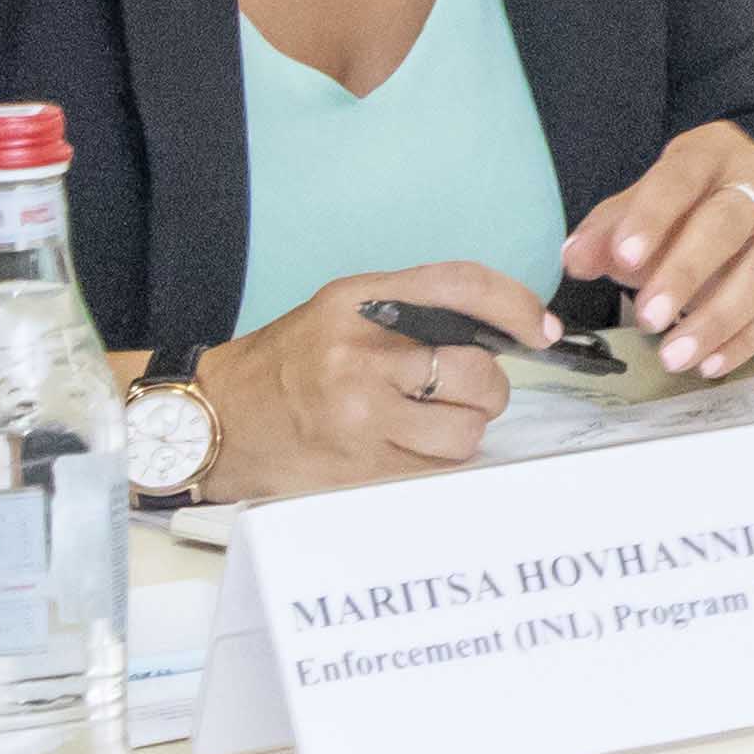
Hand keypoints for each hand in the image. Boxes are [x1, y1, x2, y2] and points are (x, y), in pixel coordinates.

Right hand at [186, 256, 547, 499]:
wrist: (215, 422)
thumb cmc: (286, 364)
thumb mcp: (340, 311)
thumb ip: (413, 309)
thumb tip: (504, 327)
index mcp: (357, 302)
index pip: (460, 286)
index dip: (514, 304)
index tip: (537, 327)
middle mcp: (358, 355)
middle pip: (476, 370)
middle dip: (486, 387)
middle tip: (464, 391)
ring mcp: (359, 415)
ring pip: (466, 429)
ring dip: (464, 430)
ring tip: (430, 424)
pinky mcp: (358, 467)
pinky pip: (436, 468)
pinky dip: (437, 461)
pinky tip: (408, 448)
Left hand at [568, 122, 753, 377]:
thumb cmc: (692, 206)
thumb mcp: (644, 206)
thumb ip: (609, 232)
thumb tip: (577, 260)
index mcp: (715, 150)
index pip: (682, 177)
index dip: (653, 217)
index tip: (622, 259)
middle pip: (729, 222)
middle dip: (686, 272)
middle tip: (647, 318)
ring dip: (717, 319)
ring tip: (674, 356)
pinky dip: (746, 339)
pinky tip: (711, 363)